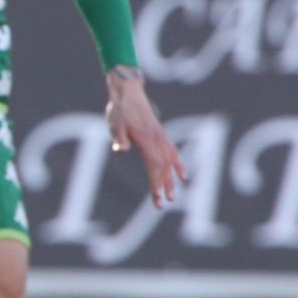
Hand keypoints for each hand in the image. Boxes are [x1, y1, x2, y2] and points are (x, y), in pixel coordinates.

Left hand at [106, 66, 185, 208]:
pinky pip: (173, 153)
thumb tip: (120, 150)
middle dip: (162, 187)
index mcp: (146, 140)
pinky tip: (182, 176)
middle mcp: (157, 141)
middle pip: (162, 168)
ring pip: (169, 163)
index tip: (157, 199)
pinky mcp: (161, 135)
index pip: (153, 166)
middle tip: (162, 205)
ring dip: (170, 181)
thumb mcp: (115, 123)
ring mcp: (161, 138)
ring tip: (172, 197)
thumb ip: (119, 138)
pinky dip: (179, 165)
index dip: (155, 183)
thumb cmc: (120, 109)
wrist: (129, 92)